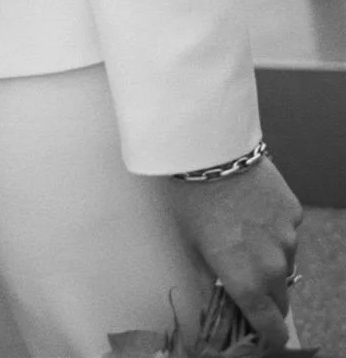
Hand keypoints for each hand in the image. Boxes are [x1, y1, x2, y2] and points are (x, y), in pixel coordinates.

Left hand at [166, 157, 302, 350]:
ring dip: (271, 256)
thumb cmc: (191, 199)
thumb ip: (208, 278)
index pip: (270, 326)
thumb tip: (215, 296)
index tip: (266, 333)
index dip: (269, 334)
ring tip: (244, 230)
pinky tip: (253, 207)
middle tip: (247, 277)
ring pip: (286, 260)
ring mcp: (288, 237)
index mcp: (247, 282)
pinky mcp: (293, 211)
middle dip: (267, 294)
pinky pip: (287, 229)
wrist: (210, 151)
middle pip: (280, 297)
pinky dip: (275, 226)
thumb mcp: (191, 244)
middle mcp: (274, 266)